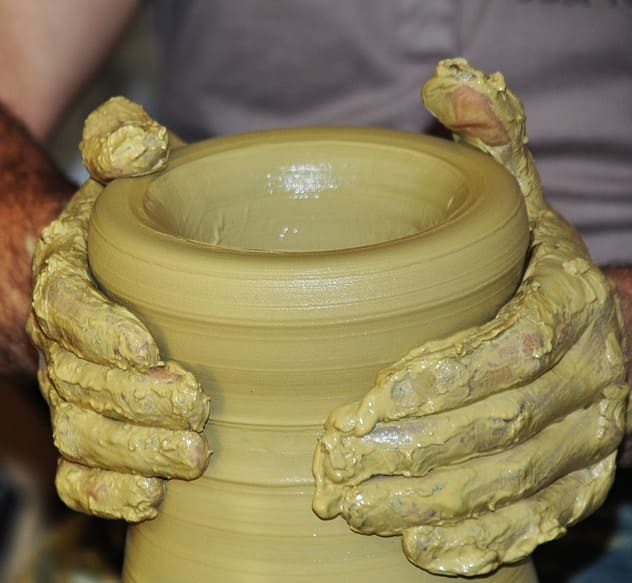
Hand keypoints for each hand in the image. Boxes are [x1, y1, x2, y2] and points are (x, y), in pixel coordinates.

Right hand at [27, 97, 209, 521]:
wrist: (108, 263)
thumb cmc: (134, 216)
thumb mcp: (137, 166)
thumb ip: (126, 143)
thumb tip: (129, 141)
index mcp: (67, 276)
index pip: (69, 308)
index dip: (100, 331)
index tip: (146, 347)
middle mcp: (62, 340)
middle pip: (83, 381)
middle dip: (137, 402)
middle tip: (196, 412)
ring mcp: (71, 386)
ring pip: (84, 432)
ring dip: (134, 452)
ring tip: (189, 460)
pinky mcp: (90, 421)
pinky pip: (82, 467)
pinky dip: (108, 489)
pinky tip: (149, 498)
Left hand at [312, 59, 628, 575]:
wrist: (581, 323)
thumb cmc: (524, 264)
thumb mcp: (513, 200)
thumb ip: (491, 144)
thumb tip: (450, 78)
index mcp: (568, 303)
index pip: (505, 348)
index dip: (435, 381)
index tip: (357, 406)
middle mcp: (590, 376)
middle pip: (501, 426)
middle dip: (413, 455)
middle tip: (332, 472)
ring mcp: (591, 437)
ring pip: (513, 483)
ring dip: (431, 506)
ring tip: (353, 511)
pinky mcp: (581, 482)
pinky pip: (539, 521)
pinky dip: (482, 540)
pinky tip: (422, 551)